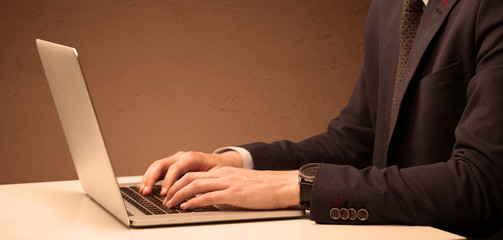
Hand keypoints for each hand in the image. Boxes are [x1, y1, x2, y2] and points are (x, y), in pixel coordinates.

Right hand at [137, 151, 242, 195]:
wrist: (221, 163)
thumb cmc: (220, 169)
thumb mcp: (216, 175)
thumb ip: (204, 182)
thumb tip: (195, 195)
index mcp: (192, 157)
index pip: (175, 168)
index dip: (168, 181)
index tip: (164, 193)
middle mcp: (182, 156)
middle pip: (161, 164)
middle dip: (152, 178)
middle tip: (146, 192)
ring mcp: (176, 160)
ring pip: (157, 166)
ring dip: (148, 178)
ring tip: (142, 190)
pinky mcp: (172, 165)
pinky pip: (158, 170)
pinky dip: (150, 178)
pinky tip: (144, 187)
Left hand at [165, 167, 299, 209]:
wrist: (282, 185)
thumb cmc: (265, 188)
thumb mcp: (241, 184)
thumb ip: (226, 188)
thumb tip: (214, 198)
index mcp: (224, 172)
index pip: (195, 175)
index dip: (179, 183)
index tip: (170, 192)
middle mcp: (223, 175)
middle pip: (190, 178)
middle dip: (174, 188)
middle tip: (164, 199)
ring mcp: (228, 183)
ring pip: (195, 185)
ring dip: (179, 195)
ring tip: (170, 204)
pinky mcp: (233, 193)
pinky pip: (208, 196)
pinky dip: (194, 201)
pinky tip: (186, 206)